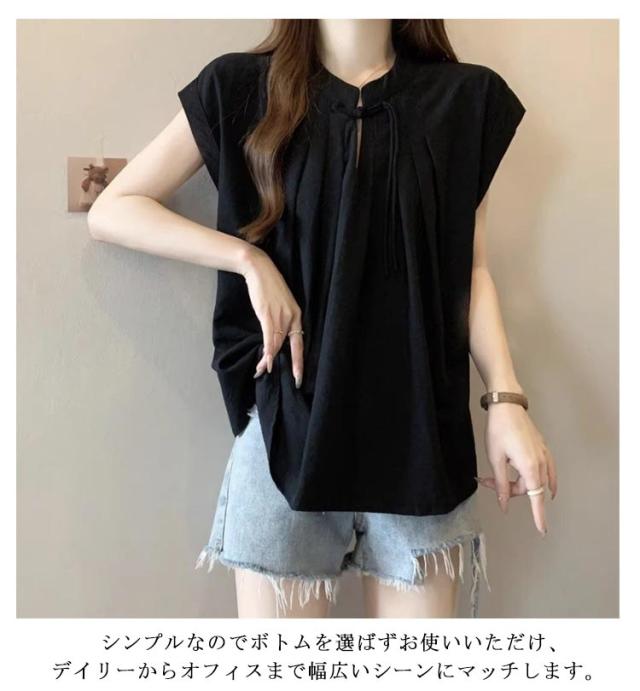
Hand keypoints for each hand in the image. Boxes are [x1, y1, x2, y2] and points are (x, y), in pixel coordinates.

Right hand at [239, 245, 303, 387]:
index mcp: (297, 315)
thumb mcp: (280, 303)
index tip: (299, 374)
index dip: (300, 359)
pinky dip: (268, 352)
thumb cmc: (268, 286)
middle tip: (293, 381)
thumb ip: (281, 318)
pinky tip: (266, 362)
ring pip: (277, 345)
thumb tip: (276, 334)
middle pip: (292, 347)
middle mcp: (292, 317)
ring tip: (263, 371)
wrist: (259, 269)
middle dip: (293, 365)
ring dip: (269, 360)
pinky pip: (270, 339)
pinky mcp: (268, 315)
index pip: (301, 342)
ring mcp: (281, 317)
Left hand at [476, 402, 557, 536]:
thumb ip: (500, 484)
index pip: (536, 498)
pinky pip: (547, 471)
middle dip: (508, 490)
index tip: (542, 531)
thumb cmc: (499, 430)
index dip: (539, 516)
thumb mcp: (495, 459)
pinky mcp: (543, 448)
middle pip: (529, 489)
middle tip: (485, 480)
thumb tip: (504, 504)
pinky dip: (543, 480)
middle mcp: (542, 463)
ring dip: (519, 484)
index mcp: (530, 468)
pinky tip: (543, 485)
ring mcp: (545, 455)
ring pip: (537, 480)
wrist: (508, 406)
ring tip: (499, 480)